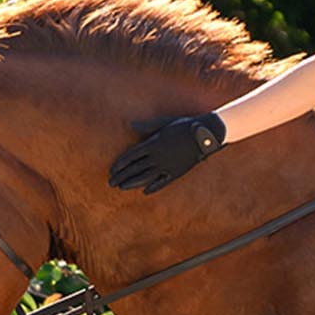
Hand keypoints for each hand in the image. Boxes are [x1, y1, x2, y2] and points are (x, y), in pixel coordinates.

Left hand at [108, 113, 227, 194]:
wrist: (204, 135)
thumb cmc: (183, 126)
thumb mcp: (163, 123)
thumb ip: (146, 127)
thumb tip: (130, 125)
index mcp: (152, 144)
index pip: (130, 156)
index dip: (120, 164)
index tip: (111, 171)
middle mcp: (157, 157)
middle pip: (135, 169)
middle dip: (121, 176)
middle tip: (111, 183)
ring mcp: (167, 166)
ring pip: (145, 177)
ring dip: (132, 183)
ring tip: (122, 187)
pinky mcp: (177, 172)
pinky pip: (162, 182)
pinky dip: (153, 187)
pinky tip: (145, 192)